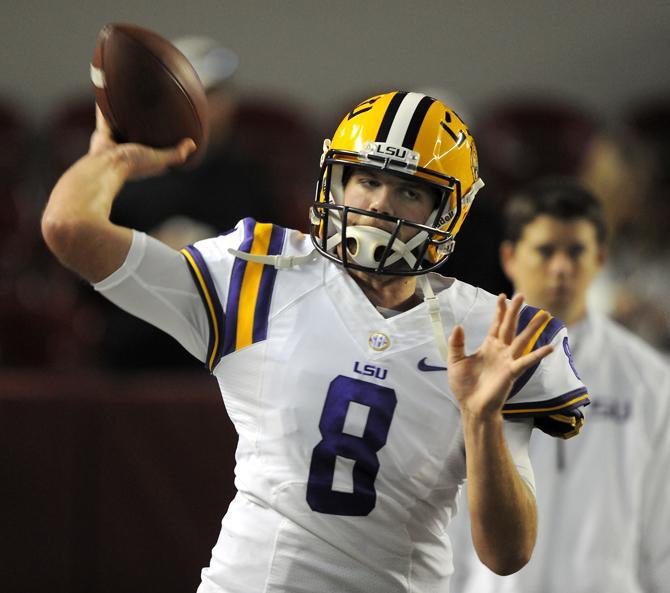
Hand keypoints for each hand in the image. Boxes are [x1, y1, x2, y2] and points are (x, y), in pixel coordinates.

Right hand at [89, 104, 194, 179]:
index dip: (166, 145)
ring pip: (122, 126)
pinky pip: (105, 117)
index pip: (159, 153)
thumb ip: (176, 154)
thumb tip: (193, 144)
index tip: (172, 135)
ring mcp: (115, 145)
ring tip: (130, 100)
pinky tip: (107, 91)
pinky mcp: (102, 136)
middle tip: (151, 112)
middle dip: (144, 128)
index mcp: (145, 161)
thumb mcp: (159, 158)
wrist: (105, 165)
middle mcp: (130, 153)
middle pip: (139, 137)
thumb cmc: (132, 165)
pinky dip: (105, 107)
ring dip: (125, 116)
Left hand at [447, 293, 553, 417]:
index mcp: (488, 346)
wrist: (471, 406)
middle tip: (522, 295)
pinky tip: (549, 347)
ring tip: (544, 315)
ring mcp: (508, 361)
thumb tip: (458, 325)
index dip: (500, 311)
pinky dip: (538, 354)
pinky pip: (526, 361)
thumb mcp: (455, 361)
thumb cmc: (464, 386)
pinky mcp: (511, 372)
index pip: (496, 324)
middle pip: (510, 326)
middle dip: (515, 311)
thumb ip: (456, 344)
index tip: (503, 296)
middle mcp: (500, 351)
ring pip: (522, 340)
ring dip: (533, 327)